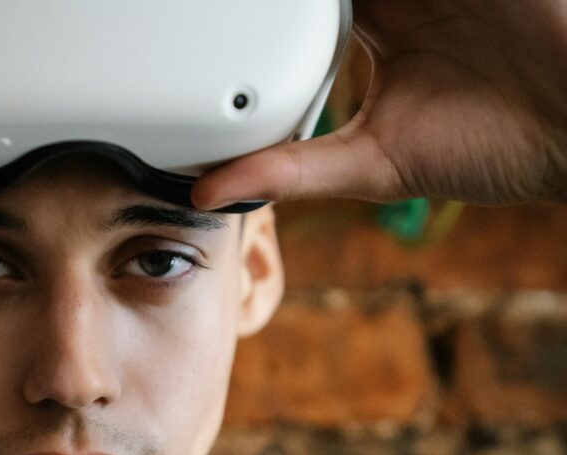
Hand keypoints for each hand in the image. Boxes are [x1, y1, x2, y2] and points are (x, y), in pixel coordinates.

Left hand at [192, 0, 566, 208]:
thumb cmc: (489, 147)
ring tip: (265, 0)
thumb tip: (207, 194)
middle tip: (218, 1)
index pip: (299, 3)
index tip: (209, 15)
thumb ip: (290, 172)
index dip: (261, 11)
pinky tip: (355, 2)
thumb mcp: (371, 164)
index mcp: (377, 25)